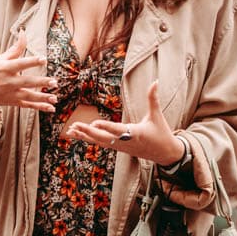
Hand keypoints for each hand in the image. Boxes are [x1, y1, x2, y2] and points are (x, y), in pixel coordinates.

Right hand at [0, 35, 54, 116]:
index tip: (44, 59)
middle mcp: (8, 81)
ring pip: (29, 96)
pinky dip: (39, 107)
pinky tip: (51, 108)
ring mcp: (10, 93)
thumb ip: (15, 48)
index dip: (32, 61)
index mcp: (4, 68)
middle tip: (54, 82)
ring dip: (42, 98)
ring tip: (55, 97)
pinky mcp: (12, 102)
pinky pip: (27, 105)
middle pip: (27, 81)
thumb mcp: (0, 58)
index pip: (20, 63)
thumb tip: (24, 32)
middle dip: (41, 82)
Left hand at [65, 80, 182, 166]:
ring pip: (100, 142)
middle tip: (75, 125)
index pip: (118, 130)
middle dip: (88, 132)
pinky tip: (78, 135)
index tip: (94, 123)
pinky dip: (89, 139)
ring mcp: (121, 147)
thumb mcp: (157, 115)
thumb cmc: (161, 133)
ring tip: (71, 130)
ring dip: (85, 136)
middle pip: (104, 138)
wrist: (165, 154)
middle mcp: (126, 142)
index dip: (106, 126)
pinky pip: (101, 143)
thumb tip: (155, 81)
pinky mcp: (118, 148)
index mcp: (136, 133)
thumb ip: (153, 98)